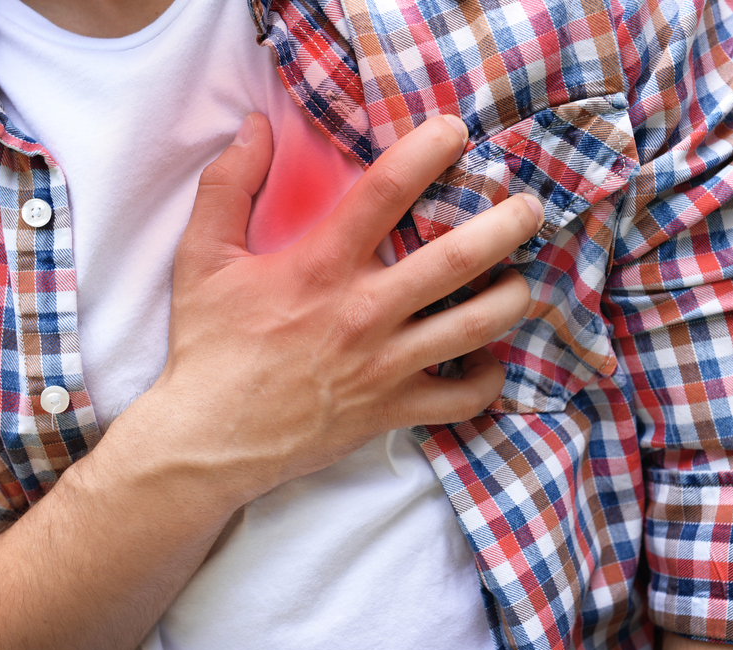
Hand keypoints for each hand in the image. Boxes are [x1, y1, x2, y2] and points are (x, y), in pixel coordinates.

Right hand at [138, 112, 539, 506]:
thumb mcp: (202, 257)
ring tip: (521, 280)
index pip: (385, 192)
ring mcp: (385, 365)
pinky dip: (486, 381)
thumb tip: (254, 126)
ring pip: (475, 327)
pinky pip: (462, 399)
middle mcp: (364, 311)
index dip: (428, 151)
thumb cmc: (209, 346)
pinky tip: (486, 361)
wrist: (209, 439)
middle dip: (505, 227)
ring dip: (510, 298)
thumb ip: (227, 186)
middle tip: (530, 208)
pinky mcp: (392, 410)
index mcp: (321, 266)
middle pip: (455, 260)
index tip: (456, 131)